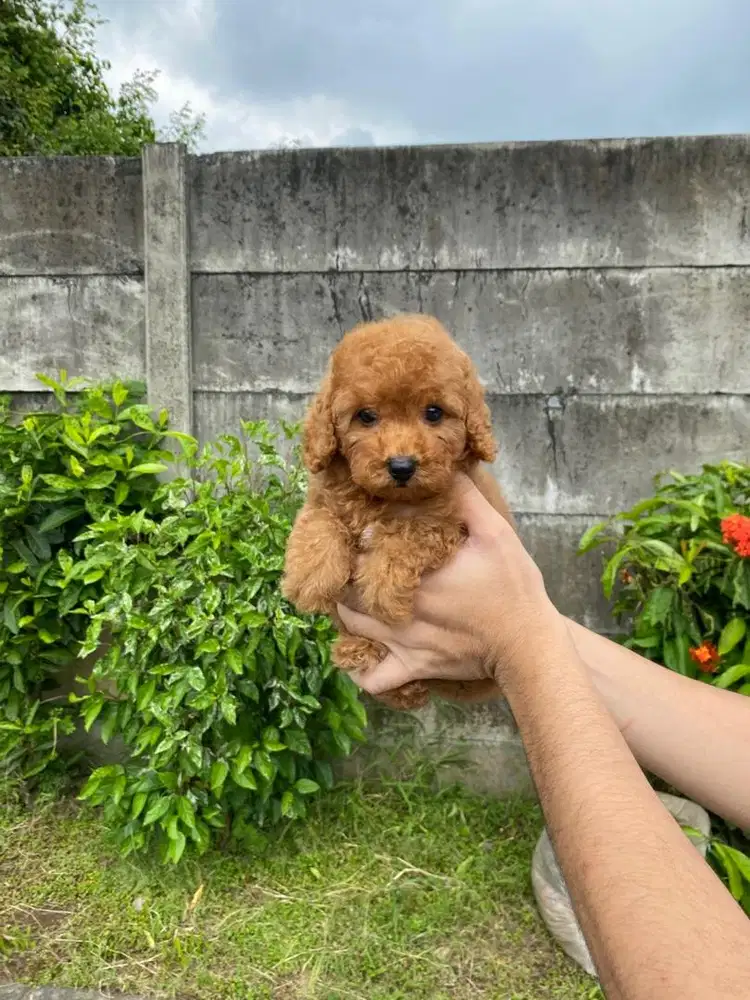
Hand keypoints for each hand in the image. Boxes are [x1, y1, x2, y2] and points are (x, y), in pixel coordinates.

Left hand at [337, 474, 567, 697]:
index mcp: (416, 575)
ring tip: (352, 595)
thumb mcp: (496, 535)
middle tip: (348, 564)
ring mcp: (403, 644)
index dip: (355, 543)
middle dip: (343, 576)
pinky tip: (362, 653)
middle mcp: (400, 611)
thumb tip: (445, 471)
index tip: (360, 533)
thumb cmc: (514, 589)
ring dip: (345, 610)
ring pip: (351, 628)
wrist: (528, 645)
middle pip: (347, 592)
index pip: (363, 555)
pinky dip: (361, 669)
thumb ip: (466, 501)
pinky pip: (373, 678)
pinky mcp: (413, 669)